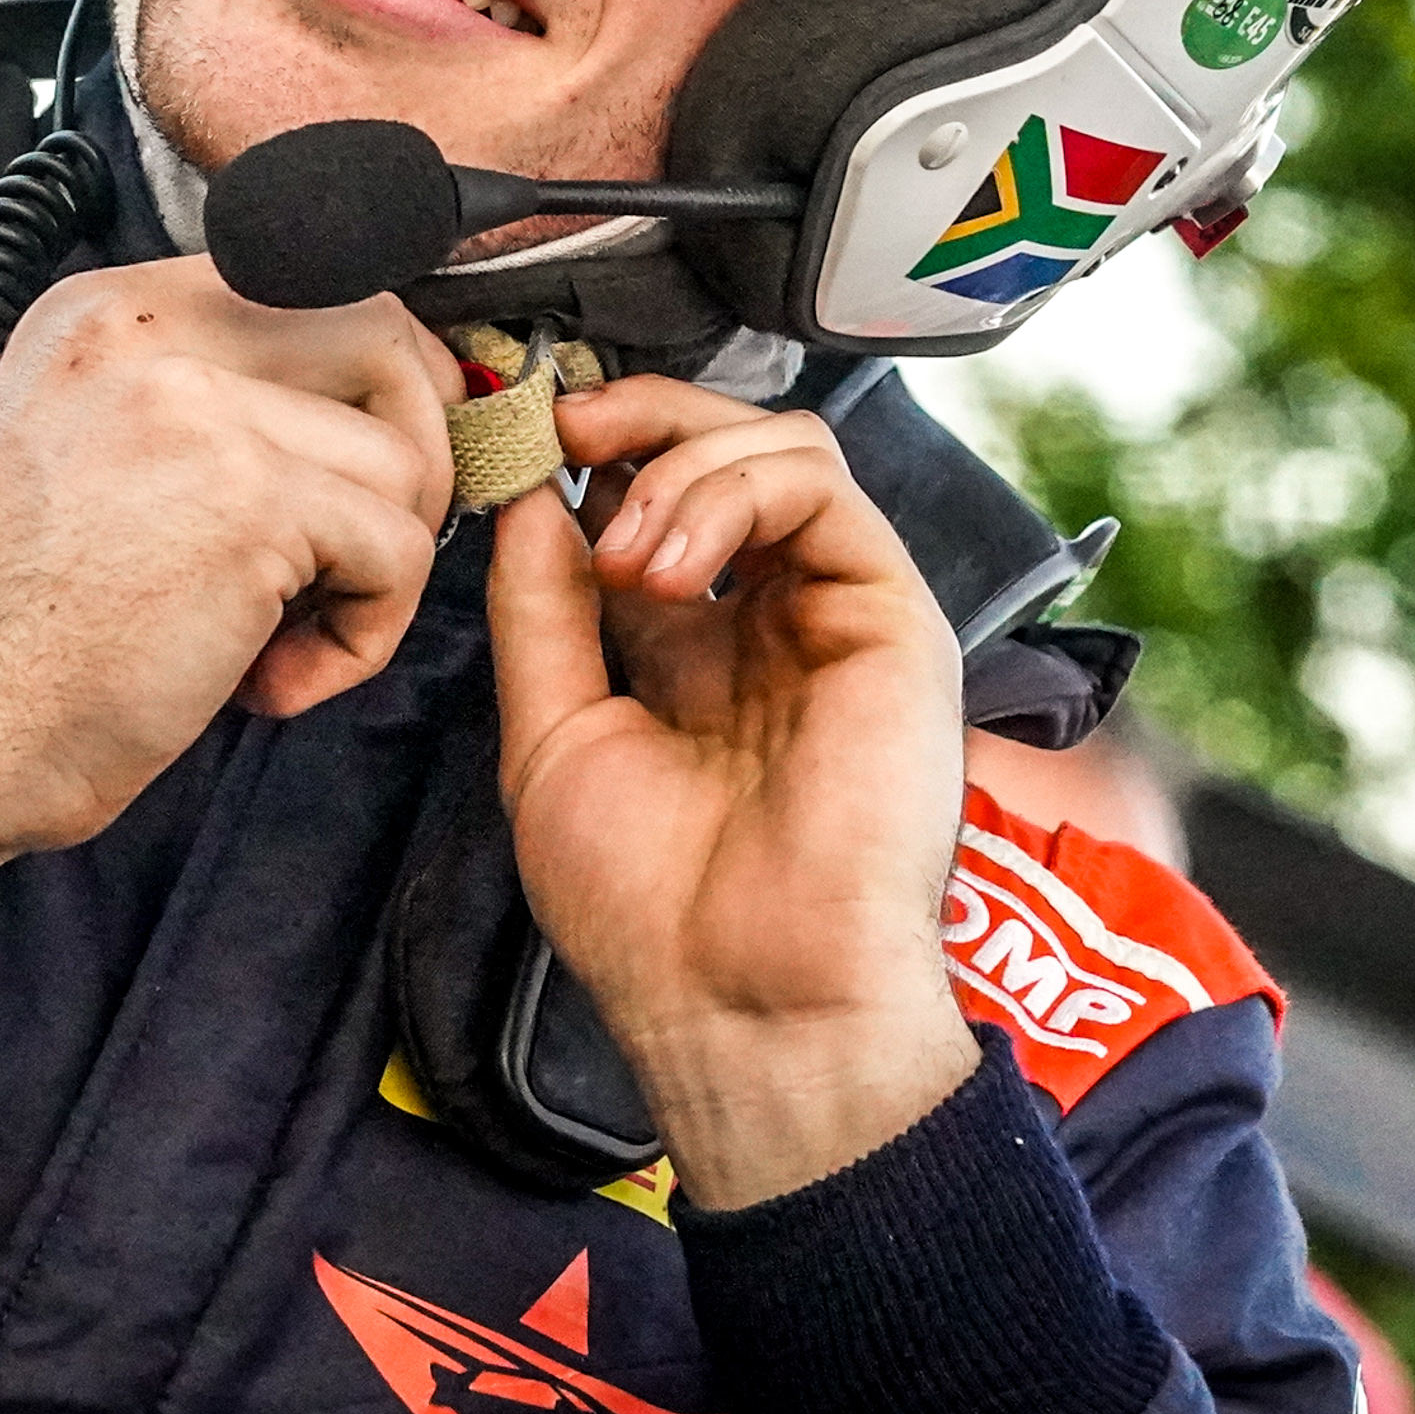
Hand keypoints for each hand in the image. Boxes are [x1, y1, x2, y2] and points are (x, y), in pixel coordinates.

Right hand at [0, 260, 459, 898]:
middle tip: (361, 553)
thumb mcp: (85, 451)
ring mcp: (200, 410)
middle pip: (376, 334)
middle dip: (411, 450)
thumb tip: (370, 396)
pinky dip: (364, 636)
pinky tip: (267, 679)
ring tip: (282, 637)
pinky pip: (400, 551)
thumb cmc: (19, 632)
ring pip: (401, 458)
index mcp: (108, 311)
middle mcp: (151, 333)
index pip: (307, 281)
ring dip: (375, 569)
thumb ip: (201, 403)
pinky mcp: (248, 503)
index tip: (369, 462)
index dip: (371, 375)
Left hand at [488, 379, 979, 1207]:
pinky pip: (821, 484)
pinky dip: (730, 489)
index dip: (596, 454)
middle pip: (725, 451)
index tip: (523, 443)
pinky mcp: (891, 613)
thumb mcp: (553, 737)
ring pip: (778, 446)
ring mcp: (834, 615)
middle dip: (639, 416)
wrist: (739, 997)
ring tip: (623, 553)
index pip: (656, 504)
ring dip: (677, 464)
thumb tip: (526, 499)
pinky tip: (669, 564)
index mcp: (696, 657)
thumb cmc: (648, 911)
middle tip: (566, 430)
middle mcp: (771, 624)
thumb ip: (543, 611)